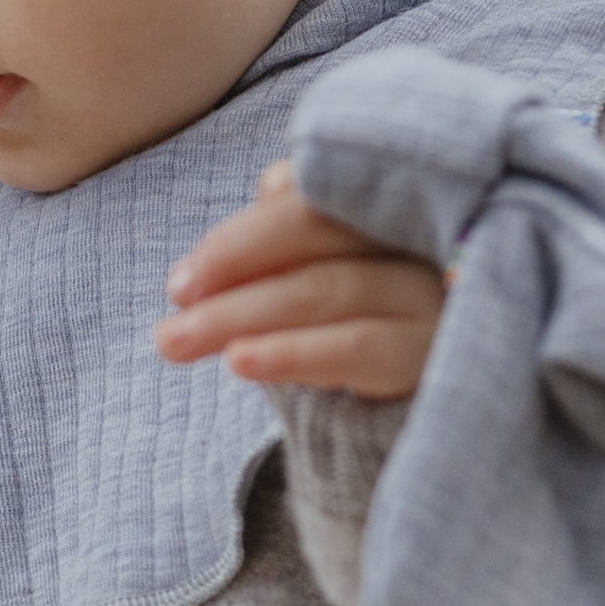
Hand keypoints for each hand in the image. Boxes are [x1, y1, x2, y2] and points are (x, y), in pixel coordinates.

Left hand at [156, 161, 443, 396]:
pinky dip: (292, 351)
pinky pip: (358, 346)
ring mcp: (430, 292)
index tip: (182, 281)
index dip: (238, 237)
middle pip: (314, 231)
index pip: (305, 199)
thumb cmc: (343, 333)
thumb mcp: (311, 277)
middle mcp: (416, 234)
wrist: (397, 420)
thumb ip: (288, 229)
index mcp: (380, 203)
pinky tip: (239, 361)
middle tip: (173, 302)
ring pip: (325, 288)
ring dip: (240, 315)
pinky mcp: (432, 352)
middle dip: (231, 266)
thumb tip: (271, 185)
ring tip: (177, 342)